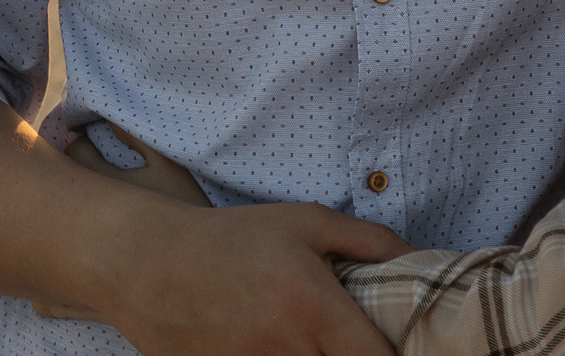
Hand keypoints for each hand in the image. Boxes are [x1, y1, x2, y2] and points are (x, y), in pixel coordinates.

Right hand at [0, 88, 411, 355]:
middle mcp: (286, 352)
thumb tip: (419, 260)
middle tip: (358, 344)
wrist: (145, 264)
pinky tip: (280, 347)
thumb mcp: (306, 222)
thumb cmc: (231, 238)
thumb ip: (370, 243)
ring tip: (312, 340)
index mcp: (314, 310)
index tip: (410, 353)